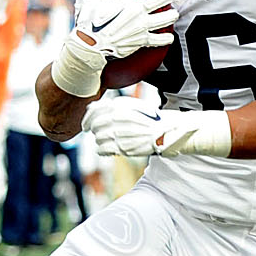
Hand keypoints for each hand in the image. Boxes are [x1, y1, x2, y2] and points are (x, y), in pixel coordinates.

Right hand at [51, 0, 178, 97]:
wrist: (90, 47)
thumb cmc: (88, 25)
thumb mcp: (89, 1)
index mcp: (124, 0)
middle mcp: (136, 11)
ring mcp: (141, 27)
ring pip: (165, 18)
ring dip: (171, 14)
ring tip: (174, 13)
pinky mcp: (142, 40)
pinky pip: (159, 39)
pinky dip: (165, 38)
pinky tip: (169, 37)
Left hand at [83, 98, 232, 158]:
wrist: (170, 132)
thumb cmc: (153, 120)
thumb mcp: (135, 107)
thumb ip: (115, 108)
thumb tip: (92, 108)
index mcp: (121, 105)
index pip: (94, 109)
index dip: (87, 118)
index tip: (85, 124)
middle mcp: (119, 117)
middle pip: (94, 124)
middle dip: (92, 130)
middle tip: (94, 133)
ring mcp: (120, 132)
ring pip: (97, 137)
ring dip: (100, 141)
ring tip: (109, 141)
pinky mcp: (123, 146)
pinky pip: (103, 149)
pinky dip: (103, 150)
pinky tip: (109, 149)